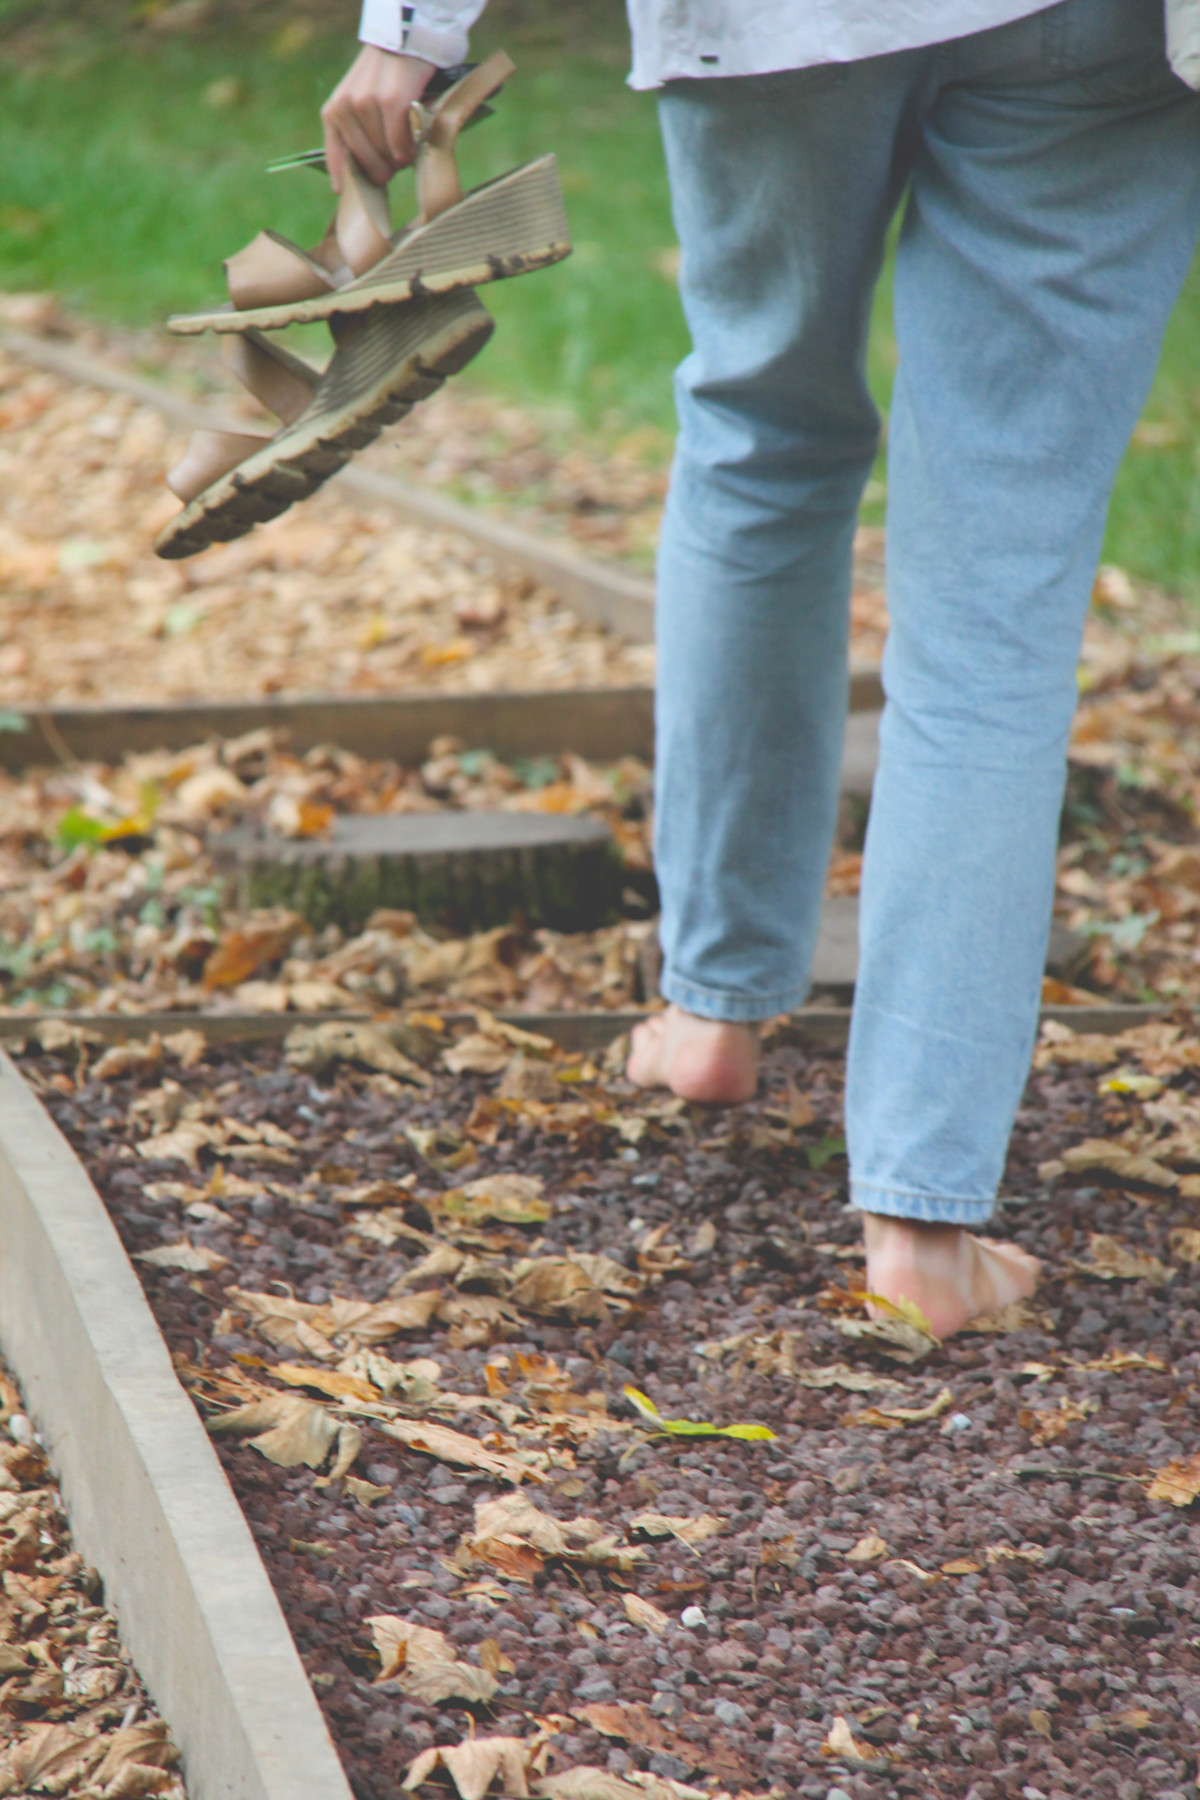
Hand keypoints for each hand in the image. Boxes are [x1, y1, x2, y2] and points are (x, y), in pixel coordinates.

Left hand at [321, 47, 435, 192]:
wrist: (402, 42)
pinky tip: (412, 144)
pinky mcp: (390, 103)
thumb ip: (355, 132)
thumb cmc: (382, 78)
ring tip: (404, 149)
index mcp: (332, 111)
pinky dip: (408, 151)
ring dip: (398, 161)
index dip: (346, 183)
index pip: (337, 159)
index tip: (350, 198)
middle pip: (367, 164)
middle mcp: (345, 108)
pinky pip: (400, 147)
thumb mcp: (357, 102)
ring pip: (385, 156)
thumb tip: (369, 176)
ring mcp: (366, 105)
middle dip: (383, 171)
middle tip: (395, 167)